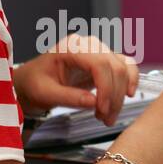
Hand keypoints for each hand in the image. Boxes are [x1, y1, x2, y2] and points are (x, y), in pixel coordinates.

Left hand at [12, 34, 140, 126]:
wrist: (32, 81)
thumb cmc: (34, 83)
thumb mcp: (45, 93)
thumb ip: (68, 97)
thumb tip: (93, 102)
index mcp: (71, 47)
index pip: (99, 63)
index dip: (105, 88)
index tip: (101, 110)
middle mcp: (88, 44)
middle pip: (115, 66)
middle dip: (114, 96)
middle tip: (105, 119)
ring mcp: (98, 50)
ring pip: (123, 68)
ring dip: (121, 94)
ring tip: (108, 115)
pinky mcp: (104, 61)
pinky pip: (126, 66)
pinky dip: (130, 81)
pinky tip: (127, 95)